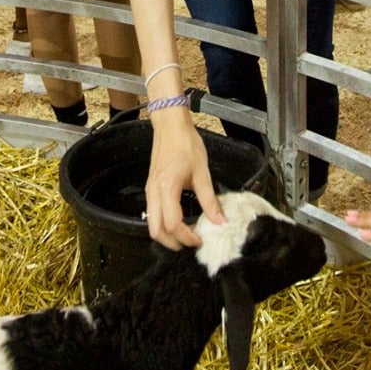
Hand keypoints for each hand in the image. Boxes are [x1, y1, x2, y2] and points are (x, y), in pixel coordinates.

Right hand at [145, 110, 222, 248]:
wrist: (170, 126)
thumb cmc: (185, 144)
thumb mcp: (202, 172)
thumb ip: (210, 199)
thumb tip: (220, 221)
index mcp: (167, 188)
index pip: (173, 224)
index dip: (187, 237)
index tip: (201, 239)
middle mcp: (154, 192)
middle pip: (156, 230)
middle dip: (173, 243)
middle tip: (191, 243)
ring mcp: (150, 191)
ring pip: (151, 224)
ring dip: (167, 235)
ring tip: (186, 234)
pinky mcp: (150, 189)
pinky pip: (152, 214)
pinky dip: (163, 224)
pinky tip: (179, 221)